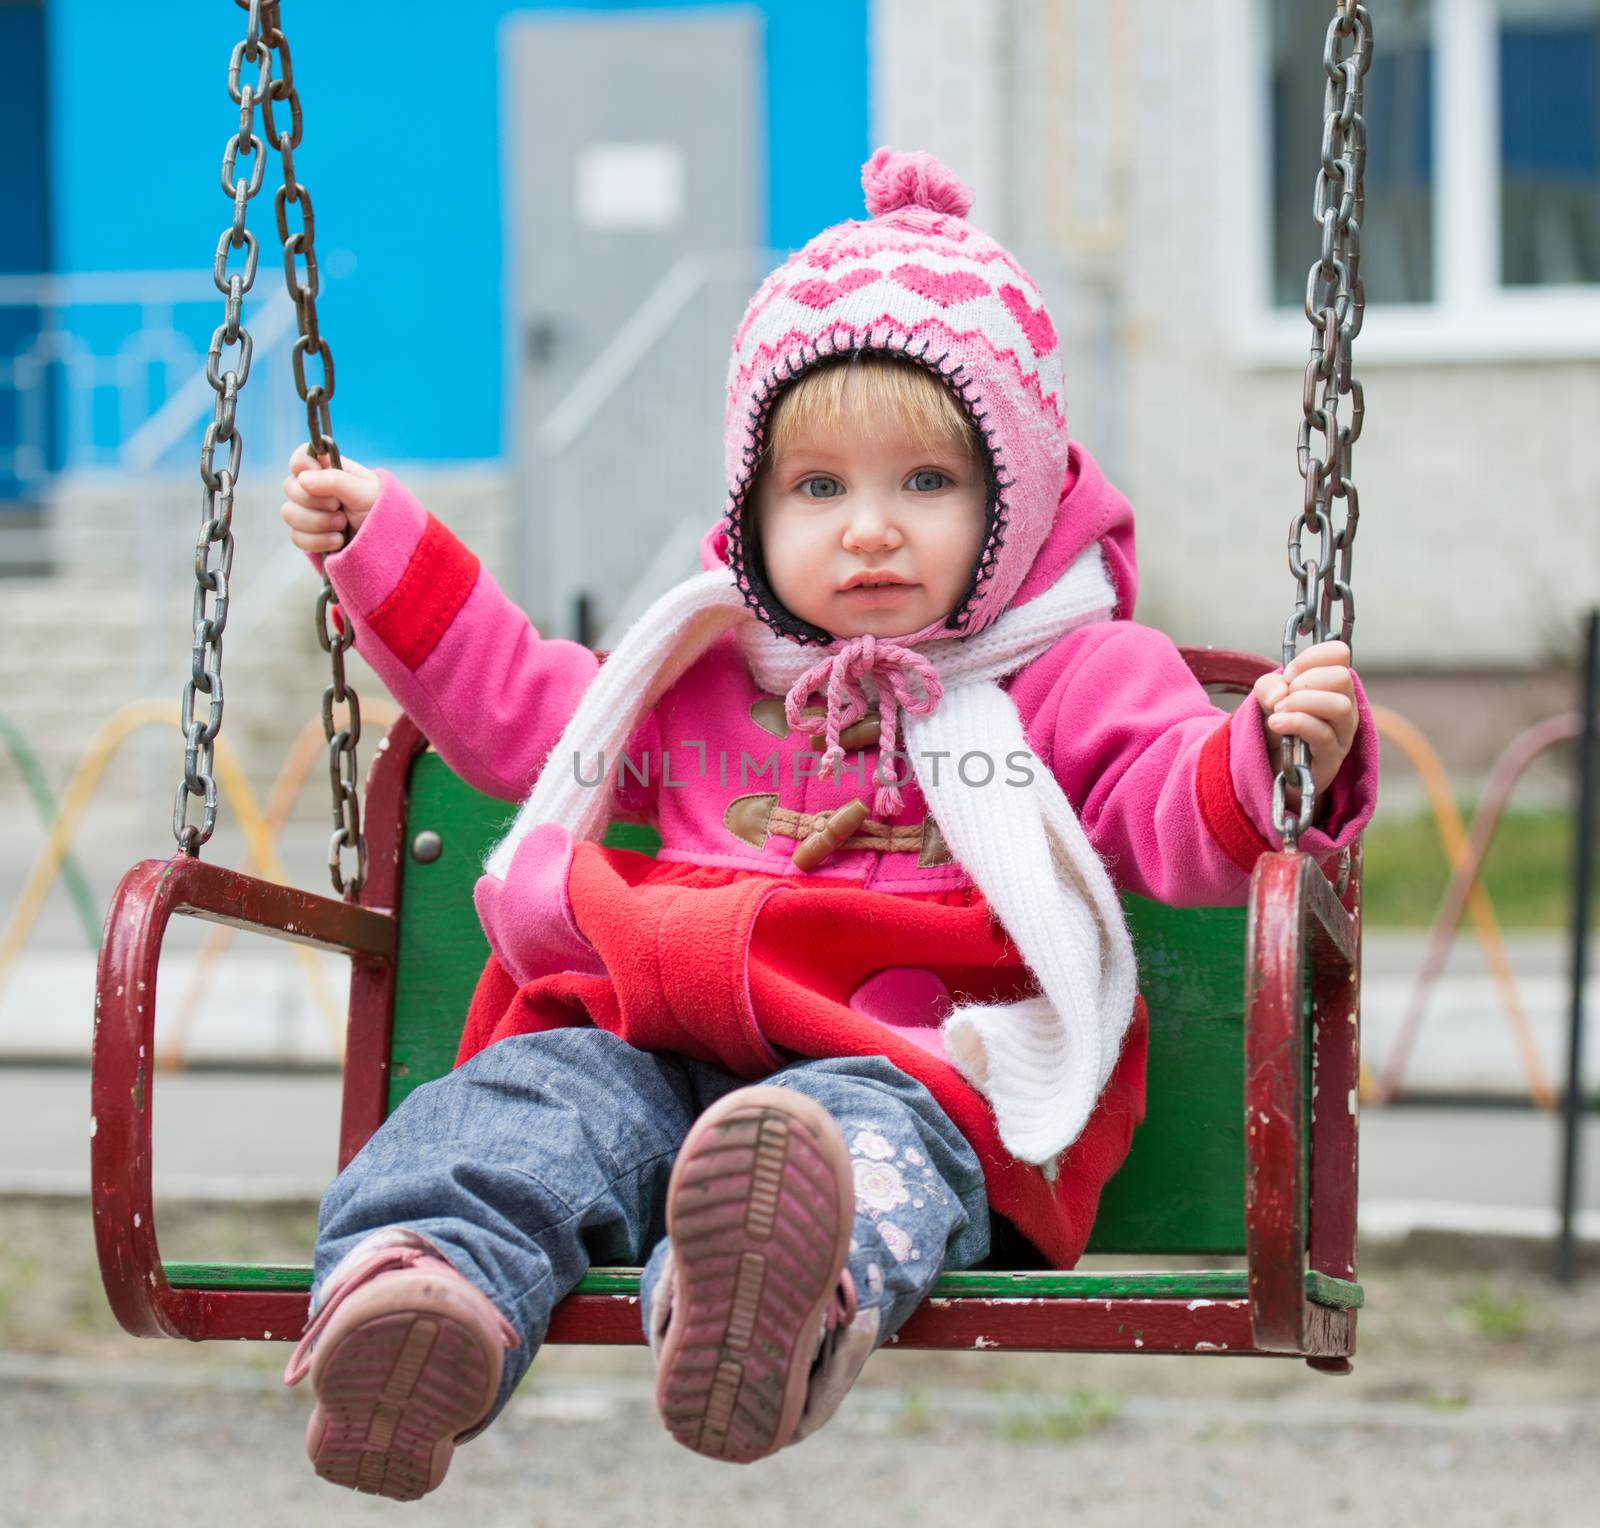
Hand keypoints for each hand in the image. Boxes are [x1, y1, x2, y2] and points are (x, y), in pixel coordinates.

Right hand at [280, 443, 380, 553]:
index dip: (302, 466)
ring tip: (342, 524)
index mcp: (327, 469)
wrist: (388, 542)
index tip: (318, 474)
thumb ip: (335, 480)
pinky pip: (296, 537)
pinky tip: (337, 541)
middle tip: (339, 507)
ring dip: (318, 522)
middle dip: (315, 501)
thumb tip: (302, 479)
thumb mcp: (363, 491)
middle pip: (289, 487)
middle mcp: (313, 488)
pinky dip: (317, 541)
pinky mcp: (308, 535)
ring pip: (289, 513)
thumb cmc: (380, 508)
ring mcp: (308, 512)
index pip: (300, 458)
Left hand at [1254, 640, 1359, 813]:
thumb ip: (1269, 686)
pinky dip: (1295, 723)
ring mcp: (1342, 733)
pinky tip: (1276, 724)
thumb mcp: (1267, 698)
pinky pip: (1322, 734)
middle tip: (1284, 698)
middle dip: (1304, 682)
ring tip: (1279, 712)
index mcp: (1334, 685)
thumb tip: (1281, 694)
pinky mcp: (1332, 758)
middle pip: (1341, 677)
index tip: (1288, 674)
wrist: (1271, 766)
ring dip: (1301, 703)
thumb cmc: (1277, 725)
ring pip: (1339, 706)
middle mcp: (1345, 706)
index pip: (1339, 653)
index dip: (1311, 657)